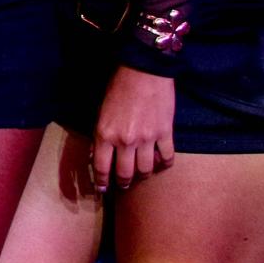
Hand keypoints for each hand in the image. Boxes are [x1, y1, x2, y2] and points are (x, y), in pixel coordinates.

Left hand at [92, 65, 175, 191]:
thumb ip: (99, 136)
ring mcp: (147, 139)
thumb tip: (96, 155)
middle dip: (123, 182)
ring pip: (146, 169)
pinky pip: (167, 157)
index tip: (103, 189)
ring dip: (143, 175)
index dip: (102, 182)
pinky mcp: (165, 133)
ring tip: (141, 175)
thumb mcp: (100, 113)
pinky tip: (162, 164)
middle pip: (125, 173)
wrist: (143, 72)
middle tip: (123, 185)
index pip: (102, 167)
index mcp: (105, 135)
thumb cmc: (118, 89)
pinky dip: (165, 164)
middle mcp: (125, 141)